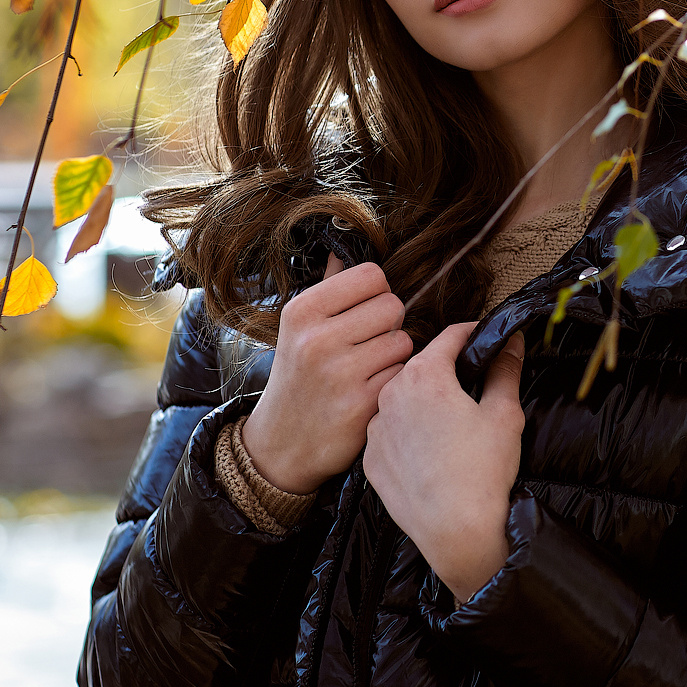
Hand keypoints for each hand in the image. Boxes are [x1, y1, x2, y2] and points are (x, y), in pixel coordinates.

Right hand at [239, 256, 412, 494]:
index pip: (372, 275)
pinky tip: (371, 390)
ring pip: (403, 341)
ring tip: (368, 368)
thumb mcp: (300, 327)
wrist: (282, 443)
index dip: (376, 292)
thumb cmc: (298, 375)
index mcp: (302, 311)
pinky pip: (402, 374)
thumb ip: (329, 285)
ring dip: (394, 355)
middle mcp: (317, 339)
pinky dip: (393, 382)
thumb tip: (345, 243)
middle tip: (367, 343)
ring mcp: (340, 374)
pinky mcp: (361, 405)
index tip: (363, 311)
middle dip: (388, 324)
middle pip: (393, 305)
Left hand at [364, 324, 525, 601]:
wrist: (456, 531)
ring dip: (423, 402)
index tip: (485, 338)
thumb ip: (505, 371)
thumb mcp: (504, 413)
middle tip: (473, 384)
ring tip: (450, 424)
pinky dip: (407, 434)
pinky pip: (390, 434)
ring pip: (402, 401)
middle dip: (447, 370)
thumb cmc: (483, 471)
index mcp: (424, 376)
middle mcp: (390, 396)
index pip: (450, 336)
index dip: (472, 333)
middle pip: (422, 367)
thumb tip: (510, 342)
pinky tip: (430, 452)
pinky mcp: (370, 460)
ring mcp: (375, 430)